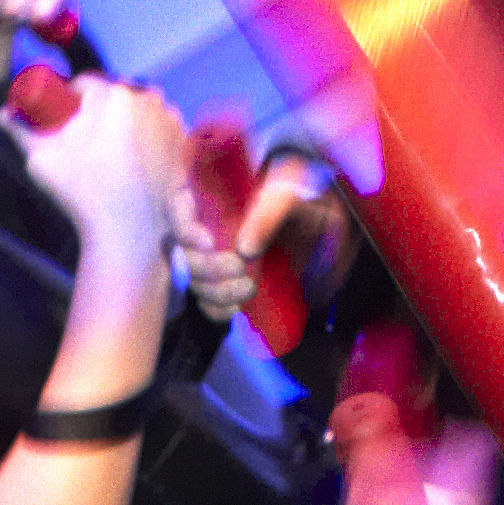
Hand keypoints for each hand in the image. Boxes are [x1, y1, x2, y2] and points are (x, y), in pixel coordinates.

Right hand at [14, 76, 189, 265]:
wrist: (129, 232)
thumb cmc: (83, 193)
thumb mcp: (41, 159)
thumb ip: (20, 131)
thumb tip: (3, 114)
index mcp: (112, 95)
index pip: (84, 84)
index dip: (70, 100)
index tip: (63, 120)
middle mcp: (147, 99)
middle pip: (113, 96)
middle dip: (98, 111)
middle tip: (85, 142)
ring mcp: (171, 120)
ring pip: (139, 110)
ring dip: (125, 121)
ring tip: (111, 154)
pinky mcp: (185, 142)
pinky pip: (160, 129)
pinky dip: (148, 137)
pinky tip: (135, 160)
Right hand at [176, 146, 334, 320]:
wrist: (325, 237)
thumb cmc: (304, 205)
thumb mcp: (290, 198)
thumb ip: (268, 212)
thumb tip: (243, 247)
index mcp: (209, 195)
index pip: (178, 209)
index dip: (185, 228)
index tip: (209, 243)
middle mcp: (203, 227)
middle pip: (181, 250)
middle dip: (205, 265)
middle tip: (238, 267)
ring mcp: (211, 259)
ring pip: (192, 280)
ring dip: (215, 290)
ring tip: (248, 288)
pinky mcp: (224, 285)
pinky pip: (206, 302)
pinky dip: (217, 309)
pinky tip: (236, 308)